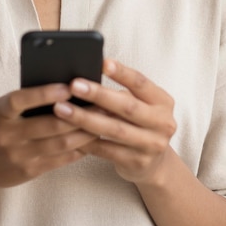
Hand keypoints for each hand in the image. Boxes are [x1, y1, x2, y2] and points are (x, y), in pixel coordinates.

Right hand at [0, 83, 94, 194]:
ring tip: (103, 120)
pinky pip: (60, 159)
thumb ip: (24, 100)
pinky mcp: (29, 171)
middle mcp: (8, 135)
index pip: (21, 100)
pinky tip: (92, 139)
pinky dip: (79, 148)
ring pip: (60, 143)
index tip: (69, 86)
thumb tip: (62, 85)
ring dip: (85, 132)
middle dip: (79, 114)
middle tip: (102, 102)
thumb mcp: (0, 109)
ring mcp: (19, 155)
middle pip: (49, 124)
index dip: (45, 93)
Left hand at [53, 59, 176, 184]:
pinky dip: (86, 141)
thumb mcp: (141, 104)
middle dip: (98, 95)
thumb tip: (86, 76)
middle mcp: (162, 123)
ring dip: (85, 119)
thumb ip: (123, 92)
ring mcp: (151, 145)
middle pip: (127, 107)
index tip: (102, 63)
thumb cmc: (140, 123)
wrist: (156, 163)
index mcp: (162, 101)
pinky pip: (106, 150)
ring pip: (114, 130)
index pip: (141, 83)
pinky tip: (67, 133)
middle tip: (74, 85)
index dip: (122, 73)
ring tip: (62, 109)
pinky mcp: (137, 163)